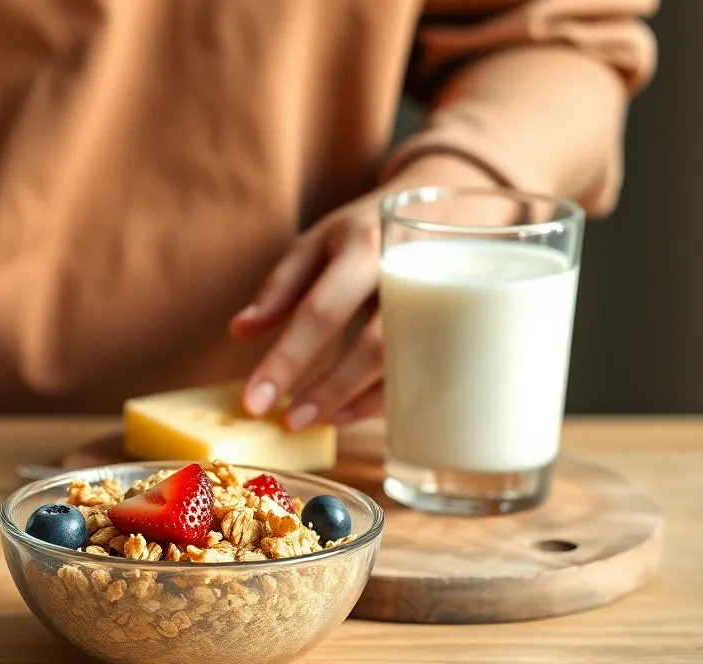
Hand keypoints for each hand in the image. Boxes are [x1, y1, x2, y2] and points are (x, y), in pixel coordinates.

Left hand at [229, 155, 498, 428]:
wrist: (443, 203)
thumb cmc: (365, 228)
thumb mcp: (318, 241)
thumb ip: (281, 286)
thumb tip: (240, 330)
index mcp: (366, 246)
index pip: (322, 311)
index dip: (286, 360)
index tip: (255, 401)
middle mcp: (411, 274)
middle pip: (374, 345)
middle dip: (330, 389)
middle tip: (290, 420)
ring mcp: (446, 301)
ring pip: (407, 366)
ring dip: (360, 403)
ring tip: (319, 420)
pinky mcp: (462, 327)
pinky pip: (427, 373)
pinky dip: (387, 399)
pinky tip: (351, 411)